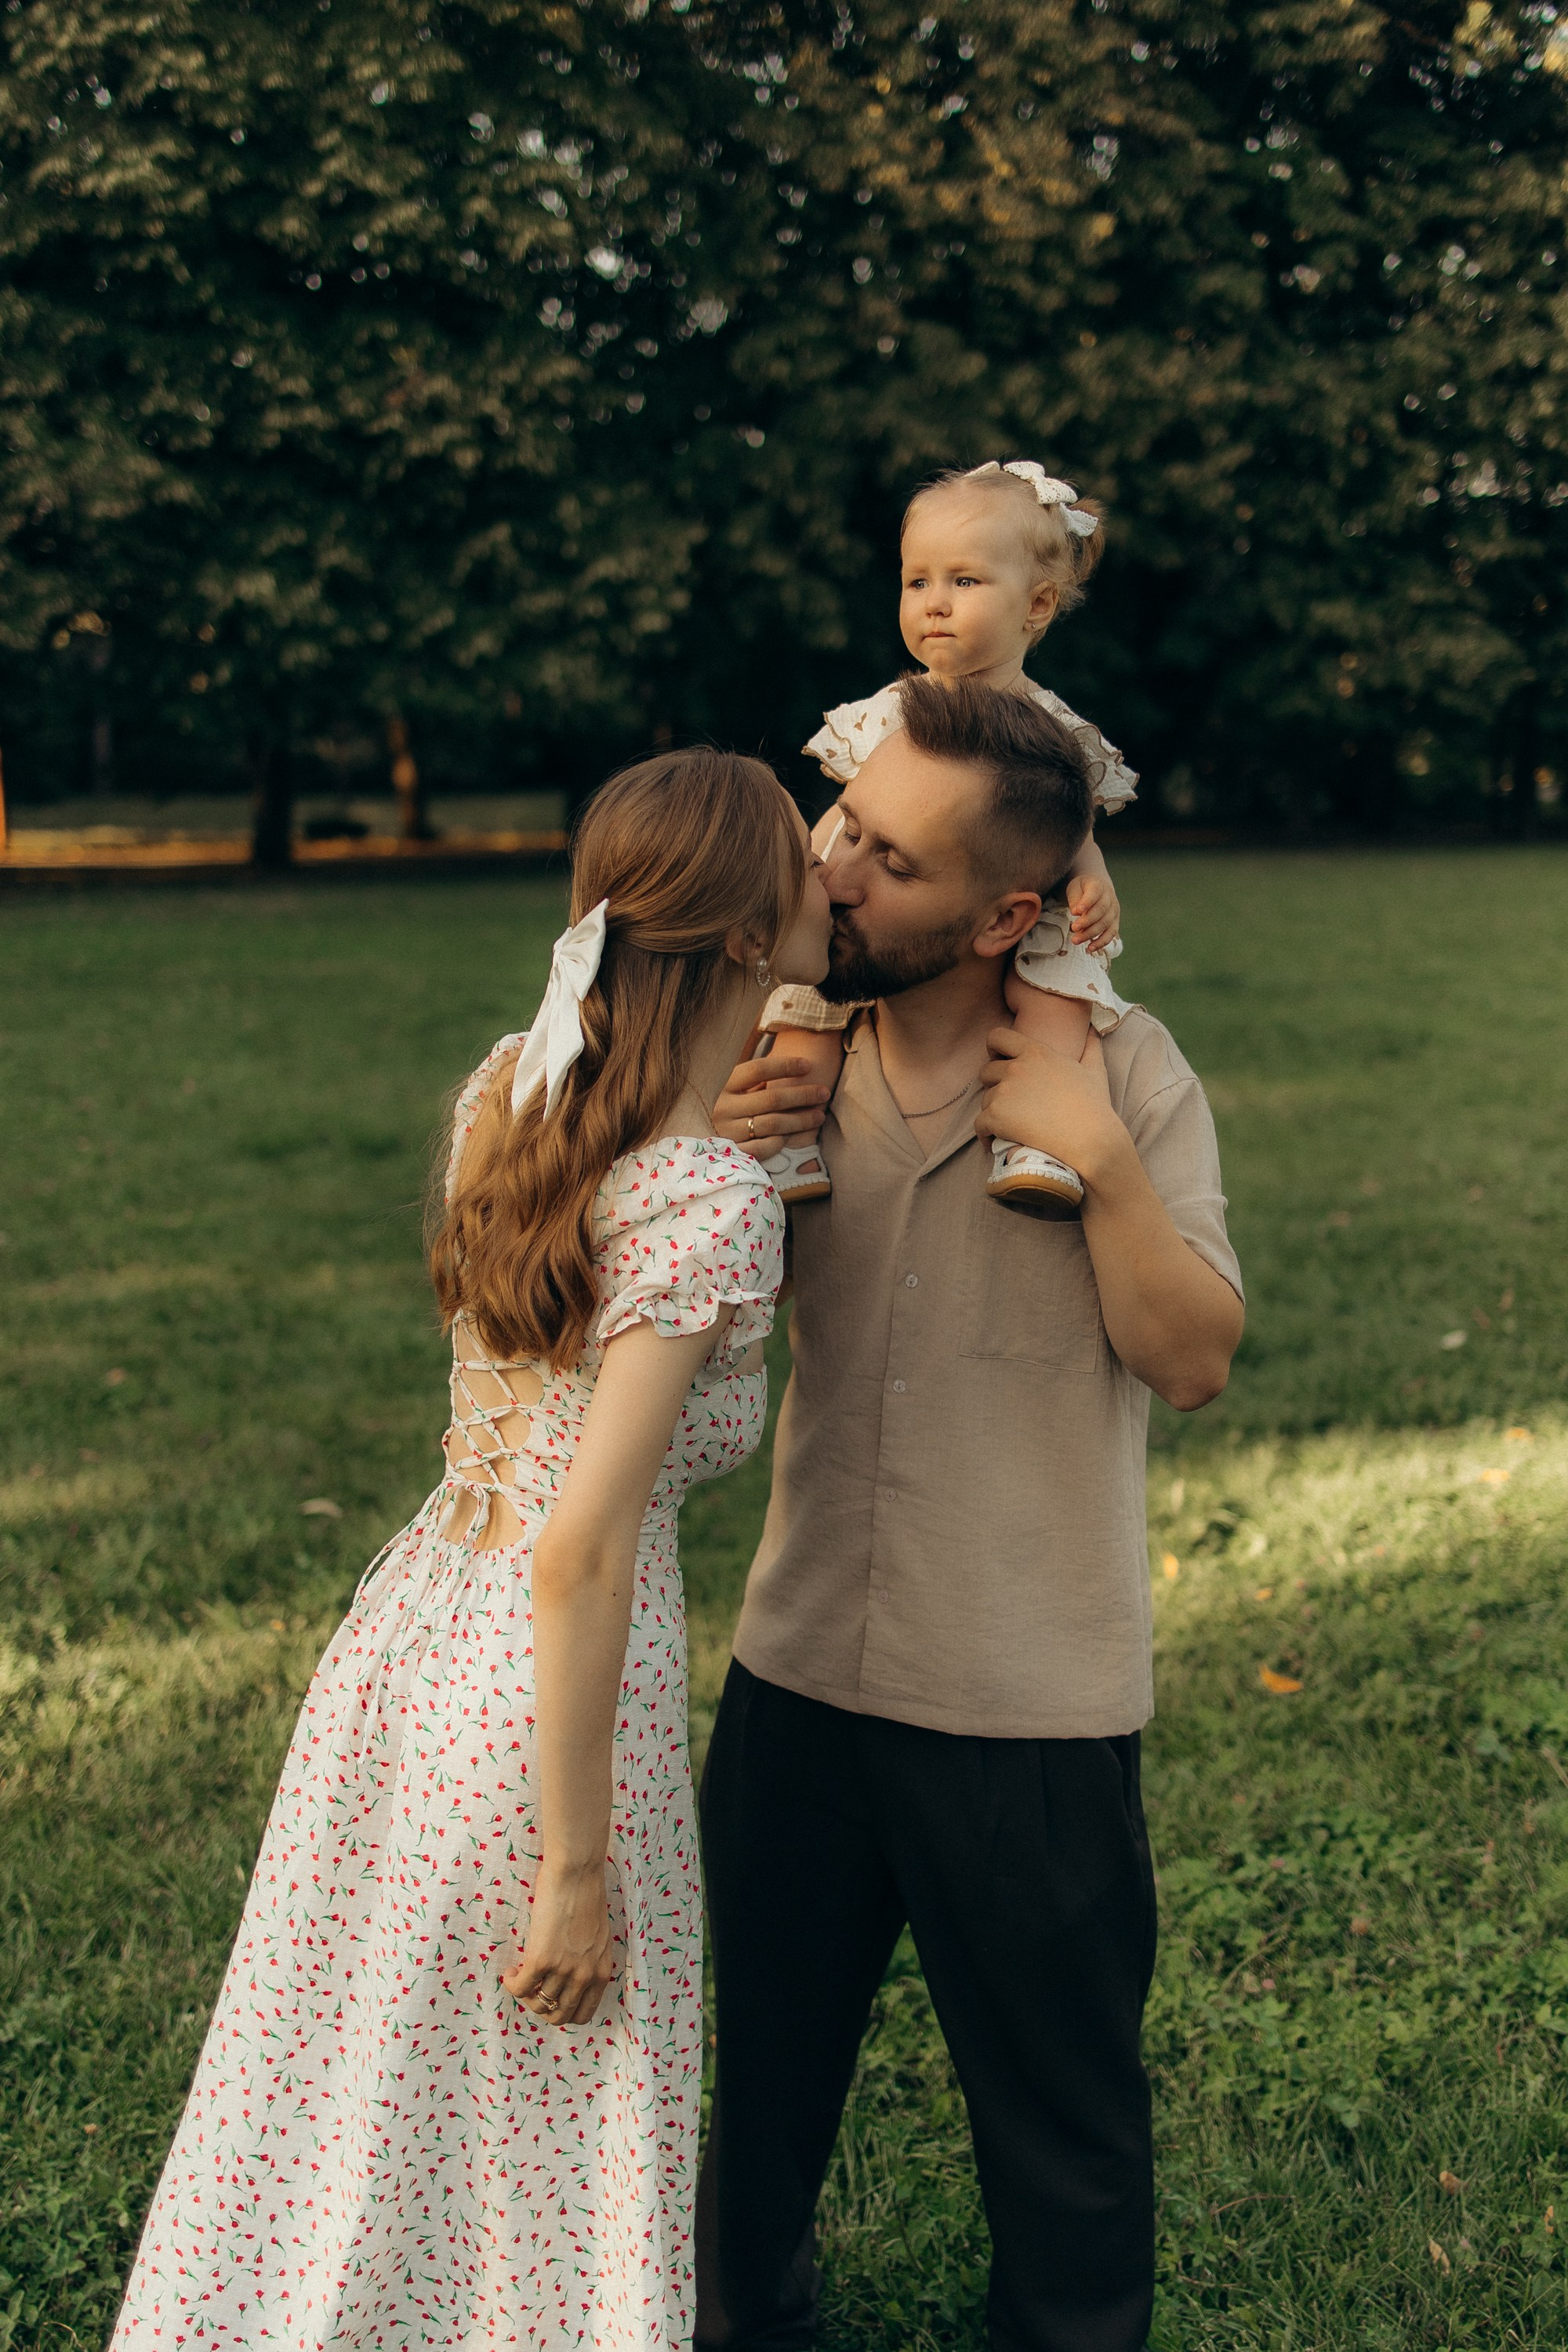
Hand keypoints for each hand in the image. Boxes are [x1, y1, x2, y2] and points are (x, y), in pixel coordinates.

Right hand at [501, 1862, 615, 2026]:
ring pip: (539, 2003)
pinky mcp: (542, 1959)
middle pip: (560, 2015)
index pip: (583, 2013)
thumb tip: (568, 1976)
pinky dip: (511, 1984)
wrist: (577, 1872)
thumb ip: (587, 1961)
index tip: (551, 1998)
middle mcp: (584, 1976)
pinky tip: (509, 1971)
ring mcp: (564, 1970)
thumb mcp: (597, 1938)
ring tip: (519, 1974)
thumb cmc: (586, 1895)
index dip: (564, 2011)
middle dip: (543, 2009)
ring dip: (525, 1994)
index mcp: (601, 1972)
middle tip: (533, 1991)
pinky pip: (521, 1987)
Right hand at [715, 1054, 830, 1157]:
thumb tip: (793, 1063)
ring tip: (819, 1115)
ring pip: (773, 1124)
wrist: (691, 1138)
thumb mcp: (728, 1089)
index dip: (786, 1065)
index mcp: (722, 1084)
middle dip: (803, 1094)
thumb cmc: (721, 1108)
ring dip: (801, 1119)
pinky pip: (764, 1147)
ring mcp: (727, 1132)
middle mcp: (722, 1107)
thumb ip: (752, 1080)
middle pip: (772, 1098)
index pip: (758, 1069)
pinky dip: (781, 1141)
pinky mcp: (732, 1154)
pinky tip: (792, 1136)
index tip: (808, 1065)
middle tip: (824, 1092)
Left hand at [975, 1027, 1127, 1192]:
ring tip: (1009, 1125)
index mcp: (1036, 1052)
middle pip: (987, 1071)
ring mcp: (1004, 1092)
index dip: (994, 1048)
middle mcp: (1016, 1068)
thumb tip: (1093, 1030)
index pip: (998, 1037)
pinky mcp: (996, 1116)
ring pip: (985, 1099)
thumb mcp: (1095, 1070)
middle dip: (994, 1085)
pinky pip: (980, 1124)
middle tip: (1008, 1101)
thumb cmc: (1094, 1107)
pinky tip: (994, 1141)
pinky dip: (985, 1133)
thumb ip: (1090, 1046)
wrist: (1090, 1140)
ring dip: (994, 1111)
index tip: (999, 1059)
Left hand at [1065, 870, 1119, 955]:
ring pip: (1105, 923)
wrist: (1096, 888)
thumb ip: (1075, 900)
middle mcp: (1110, 898)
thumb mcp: (1075, 889)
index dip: (1086, 902)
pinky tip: (1090, 948)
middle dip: (1087, 921)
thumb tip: (1075, 912)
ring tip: (1075, 940)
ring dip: (1090, 934)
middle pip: (1101, 911)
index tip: (1076, 912)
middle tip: (1073, 928)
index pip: (1094, 894)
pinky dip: (1102, 942)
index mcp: (1099, 886)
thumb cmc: (1082, 889)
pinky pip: (1111, 933)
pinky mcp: (1114, 922)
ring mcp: (1114, 911)